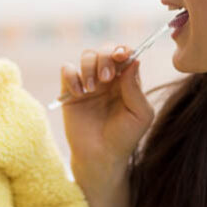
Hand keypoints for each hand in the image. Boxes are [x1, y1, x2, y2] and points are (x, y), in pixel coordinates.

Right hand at [59, 45, 154, 184]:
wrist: (101, 157)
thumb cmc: (124, 137)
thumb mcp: (140, 114)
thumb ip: (136, 88)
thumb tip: (134, 60)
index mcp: (127, 80)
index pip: (125, 53)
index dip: (123, 50)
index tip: (121, 56)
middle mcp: (108, 78)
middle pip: (105, 50)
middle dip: (105, 57)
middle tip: (107, 77)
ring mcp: (89, 83)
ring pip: (86, 55)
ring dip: (89, 67)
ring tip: (91, 89)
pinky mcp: (70, 91)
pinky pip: (66, 70)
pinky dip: (71, 76)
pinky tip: (79, 93)